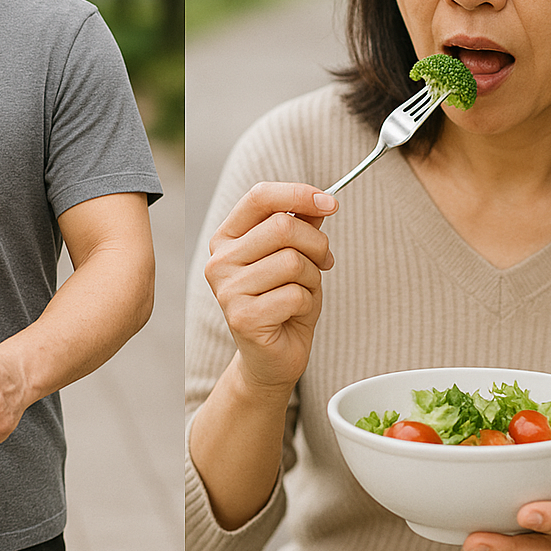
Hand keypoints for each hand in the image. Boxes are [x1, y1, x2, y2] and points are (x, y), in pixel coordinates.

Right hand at [205, 182, 336, 395]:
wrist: (272, 357)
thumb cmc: (283, 302)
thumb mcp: (295, 256)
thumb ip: (301, 225)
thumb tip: (321, 200)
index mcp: (227, 238)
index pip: (259, 197)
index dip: (298, 193)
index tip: (330, 201)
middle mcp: (220, 260)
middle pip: (283, 226)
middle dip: (316, 243)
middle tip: (324, 260)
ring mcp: (228, 290)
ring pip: (292, 261)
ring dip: (313, 277)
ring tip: (304, 292)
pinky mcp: (242, 317)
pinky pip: (295, 294)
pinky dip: (308, 303)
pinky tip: (295, 314)